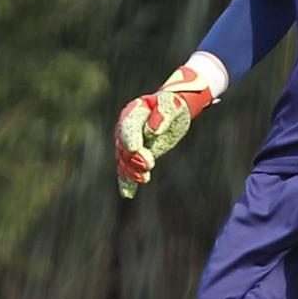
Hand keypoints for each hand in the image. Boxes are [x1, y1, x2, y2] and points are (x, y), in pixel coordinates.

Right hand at [114, 64, 215, 198]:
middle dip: (134, 157)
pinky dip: (127, 182)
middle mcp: (126, 128)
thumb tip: (153, 130)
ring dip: (132, 171)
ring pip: (125, 160)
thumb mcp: (172, 104)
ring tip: (144, 178)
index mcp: (134, 111)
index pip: (128, 125)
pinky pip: (127, 170)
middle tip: (149, 165)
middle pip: (124, 146)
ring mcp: (128, 144)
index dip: (130, 137)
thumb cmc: (173, 105)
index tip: (134, 147)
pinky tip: (128, 193)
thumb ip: (164, 113)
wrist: (172, 113)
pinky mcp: (135, 157)